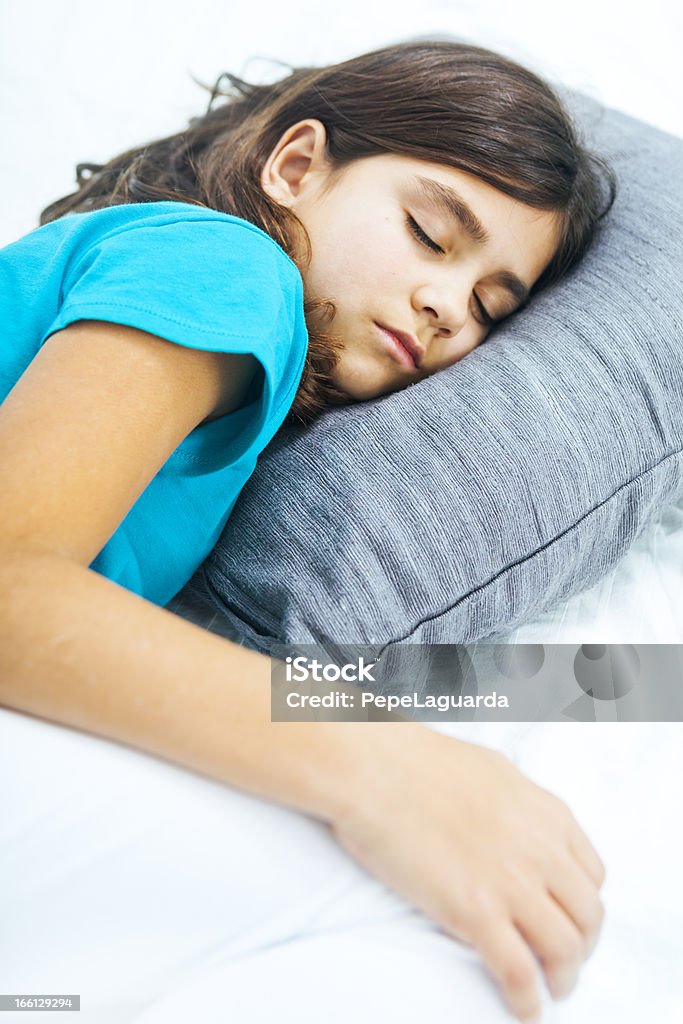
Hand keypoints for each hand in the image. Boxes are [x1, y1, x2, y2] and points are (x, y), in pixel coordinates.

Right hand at [331, 724, 605, 1022]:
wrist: (374, 768)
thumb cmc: (416, 761)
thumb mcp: (492, 771)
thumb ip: (518, 805)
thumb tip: (519, 826)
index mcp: (545, 813)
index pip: (592, 874)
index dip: (583, 905)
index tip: (569, 919)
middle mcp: (540, 848)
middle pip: (587, 915)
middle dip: (581, 945)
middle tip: (562, 959)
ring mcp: (511, 881)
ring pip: (565, 949)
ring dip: (562, 977)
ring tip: (548, 989)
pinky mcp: (476, 911)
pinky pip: (519, 971)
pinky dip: (527, 999)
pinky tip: (522, 1009)